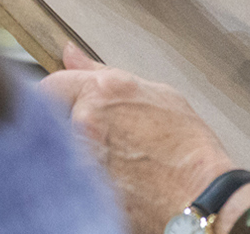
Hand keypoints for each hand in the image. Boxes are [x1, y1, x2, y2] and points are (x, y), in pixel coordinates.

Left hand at [40, 44, 249, 233]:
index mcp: (103, 93)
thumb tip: (71, 54)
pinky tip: (105, 180)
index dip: (56, 97)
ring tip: (105, 160)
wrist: (202, 194)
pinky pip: (66, 177)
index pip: (51, 86)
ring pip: (54, 150)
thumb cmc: (188, 149)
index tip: (62, 105)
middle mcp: (87, 123)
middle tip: (87, 135)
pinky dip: (77, 177)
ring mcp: (82, 159)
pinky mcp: (82, 190)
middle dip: (60, 124)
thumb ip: (104, 74)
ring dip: (69, 151)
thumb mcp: (158, 95)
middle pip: (46, 120)